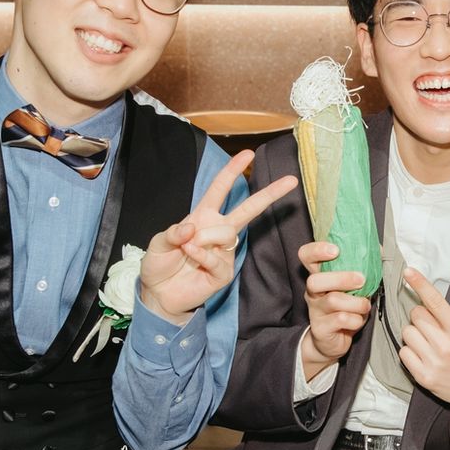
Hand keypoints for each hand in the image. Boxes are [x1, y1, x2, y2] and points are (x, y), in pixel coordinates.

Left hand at [140, 149, 296, 323]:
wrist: (159, 295)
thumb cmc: (160, 265)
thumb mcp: (158, 244)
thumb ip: (172, 233)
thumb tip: (192, 227)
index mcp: (202, 217)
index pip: (220, 190)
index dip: (232, 171)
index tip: (248, 154)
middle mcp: (217, 231)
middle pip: (248, 209)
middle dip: (269, 194)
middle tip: (291, 180)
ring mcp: (223, 252)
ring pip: (228, 232)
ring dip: (206, 237)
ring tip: (187, 247)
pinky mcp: (224, 272)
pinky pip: (218, 258)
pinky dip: (201, 254)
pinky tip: (190, 256)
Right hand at [298, 241, 371, 379]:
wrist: (332, 341)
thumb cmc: (345, 308)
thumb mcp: (354, 287)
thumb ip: (363, 268)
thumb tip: (380, 250)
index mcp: (319, 275)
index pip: (306, 256)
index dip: (317, 250)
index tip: (336, 249)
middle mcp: (313, 292)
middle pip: (315, 280)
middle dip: (341, 278)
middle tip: (362, 280)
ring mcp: (315, 310)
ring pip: (333, 301)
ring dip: (356, 302)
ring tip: (365, 305)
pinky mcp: (320, 328)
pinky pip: (341, 320)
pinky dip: (356, 319)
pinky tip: (359, 320)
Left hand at [398, 267, 449, 425]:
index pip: (436, 302)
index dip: (421, 284)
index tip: (408, 271)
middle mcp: (446, 346)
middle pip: (416, 315)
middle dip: (423, 317)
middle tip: (436, 327)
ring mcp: (433, 362)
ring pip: (407, 332)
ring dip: (416, 335)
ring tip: (431, 342)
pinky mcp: (423, 377)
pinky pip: (403, 352)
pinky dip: (410, 352)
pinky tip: (425, 355)